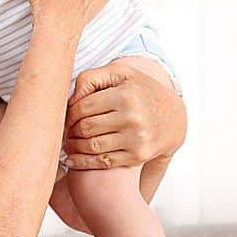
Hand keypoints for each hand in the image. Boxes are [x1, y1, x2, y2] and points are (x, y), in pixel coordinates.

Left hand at [62, 61, 186, 169]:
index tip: (65, 115)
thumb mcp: (121, 73)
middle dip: (69, 130)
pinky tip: (71, 159)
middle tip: (63, 130)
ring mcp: (136, 139)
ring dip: (73, 146)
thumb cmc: (140, 91)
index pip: (83, 107)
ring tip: (67, 142)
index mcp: (125, 95)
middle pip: (85, 127)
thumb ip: (91, 78)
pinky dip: (82, 162)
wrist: (172, 118)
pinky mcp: (137, 156)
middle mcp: (132, 118)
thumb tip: (71, 99)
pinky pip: (102, 162)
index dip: (68, 113)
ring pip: (91, 146)